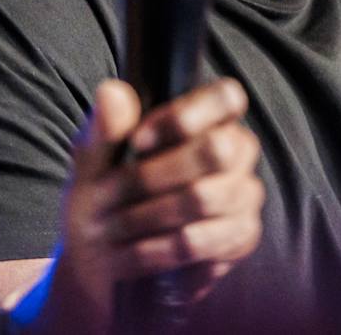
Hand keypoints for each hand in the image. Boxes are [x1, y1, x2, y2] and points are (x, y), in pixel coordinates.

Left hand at [16, 77, 264, 332]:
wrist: (107, 247)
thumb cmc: (106, 185)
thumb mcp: (96, 153)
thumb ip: (107, 124)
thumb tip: (111, 92)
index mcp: (208, 115)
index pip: (225, 97)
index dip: (184, 117)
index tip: (138, 141)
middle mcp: (237, 149)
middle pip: (216, 150)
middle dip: (158, 174)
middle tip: (116, 192)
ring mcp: (244, 192)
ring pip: (206, 198)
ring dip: (153, 213)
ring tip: (120, 223)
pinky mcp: (242, 234)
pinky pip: (209, 240)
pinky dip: (166, 246)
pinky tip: (141, 247)